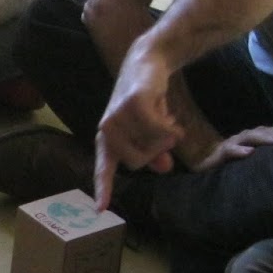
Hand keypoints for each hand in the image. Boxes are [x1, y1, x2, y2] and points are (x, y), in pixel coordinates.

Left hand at [93, 45, 181, 208]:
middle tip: (162, 130)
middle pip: (138, 162)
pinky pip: (160, 131)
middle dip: (156, 150)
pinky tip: (170, 115)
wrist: (148, 62)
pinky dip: (171, 127)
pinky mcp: (132, 105)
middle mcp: (107, 130)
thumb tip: (164, 167)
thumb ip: (154, 152)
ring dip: (166, 135)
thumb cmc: (147, 100)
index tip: (100, 209)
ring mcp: (117, 117)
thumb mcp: (149, 131)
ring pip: (152, 146)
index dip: (104, 189)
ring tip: (162, 116)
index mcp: (107, 140)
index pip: (104, 169)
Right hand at [192, 124, 272, 170]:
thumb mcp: (245, 159)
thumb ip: (259, 153)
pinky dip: (239, 150)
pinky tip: (249, 152)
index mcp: (246, 140)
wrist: (200, 166)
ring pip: (246, 137)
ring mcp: (228, 145)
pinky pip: (228, 151)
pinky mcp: (217, 155)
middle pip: (259, 132)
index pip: (264, 131)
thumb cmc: (225, 165)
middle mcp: (238, 139)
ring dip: (261, 138)